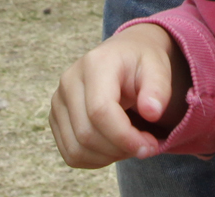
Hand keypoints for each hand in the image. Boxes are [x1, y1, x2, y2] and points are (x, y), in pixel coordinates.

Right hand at [51, 24, 186, 167]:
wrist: (125, 55)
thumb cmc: (142, 63)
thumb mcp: (158, 68)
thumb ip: (158, 89)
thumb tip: (152, 113)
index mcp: (95, 64)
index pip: (100, 111)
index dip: (124, 137)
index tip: (149, 146)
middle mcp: (70, 80)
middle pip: (87, 134)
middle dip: (120, 149)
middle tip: (146, 145)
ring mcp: (58, 100)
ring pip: (76, 149)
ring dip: (108, 157)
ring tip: (131, 143)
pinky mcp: (56, 117)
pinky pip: (71, 154)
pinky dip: (95, 159)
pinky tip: (115, 146)